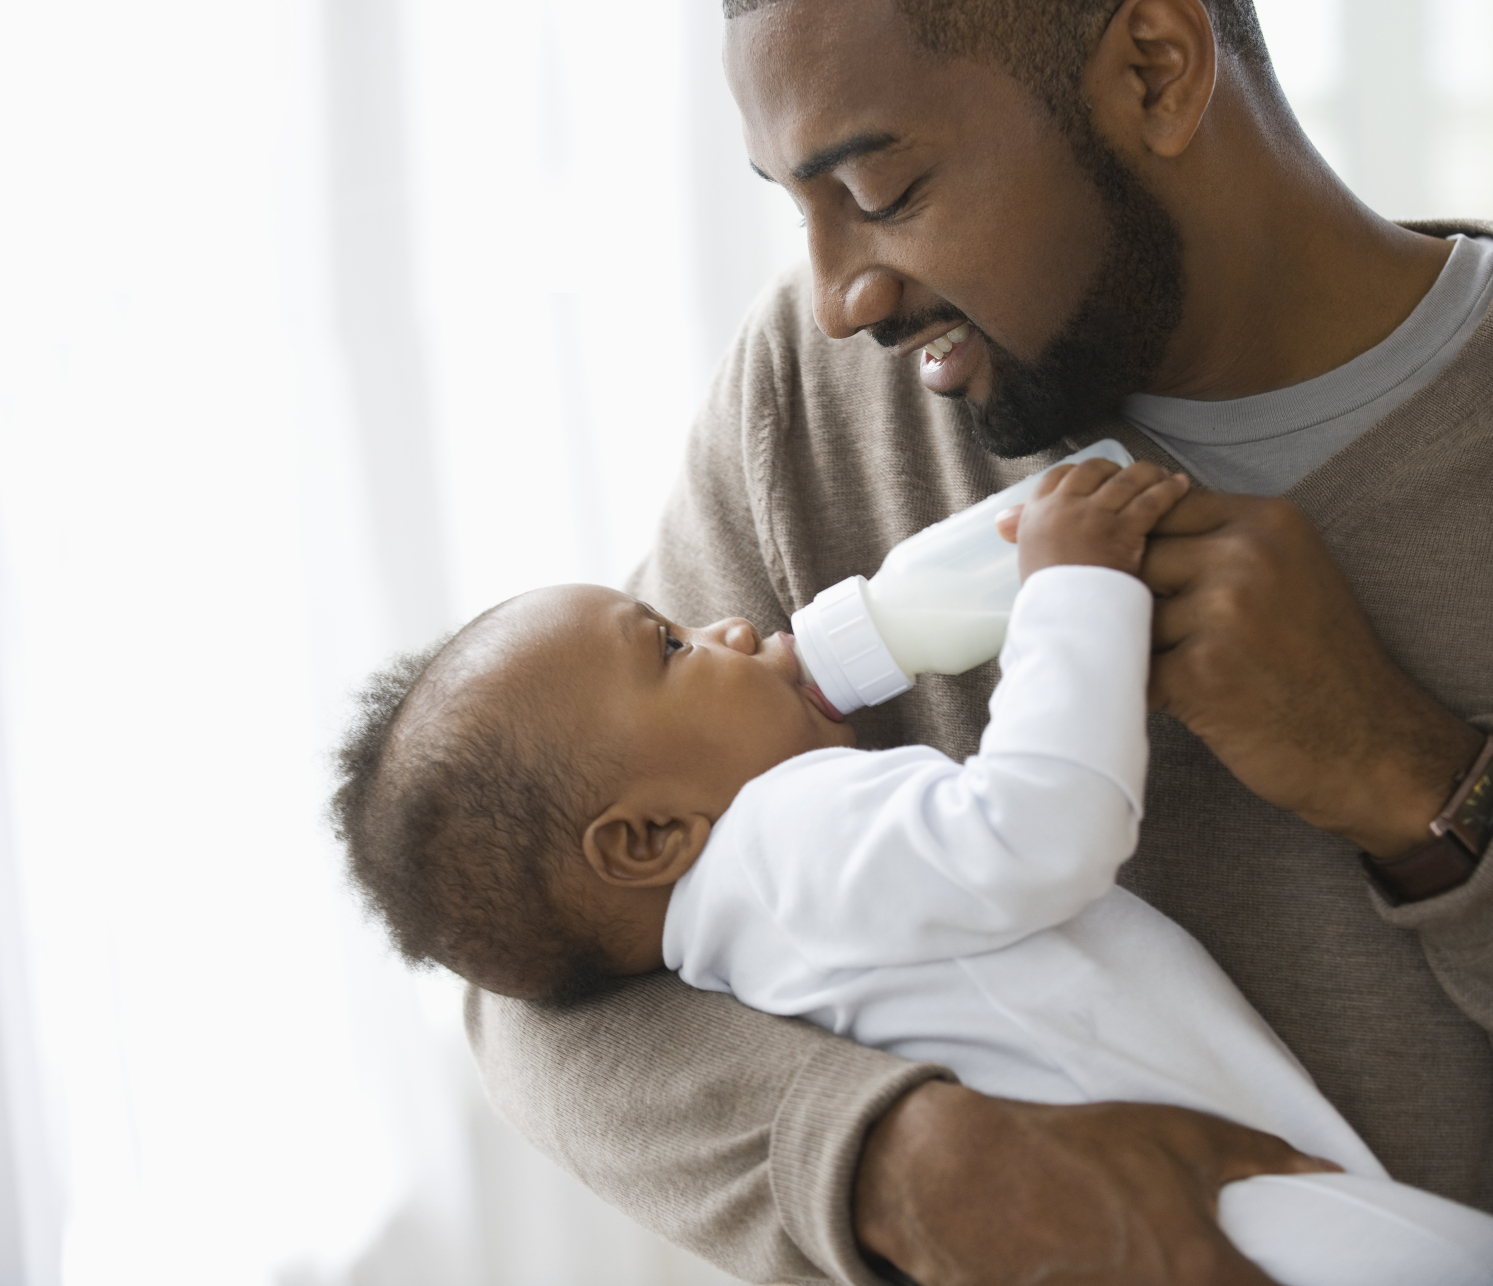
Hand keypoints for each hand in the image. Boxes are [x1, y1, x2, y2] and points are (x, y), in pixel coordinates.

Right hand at [854, 1082, 1333, 1284]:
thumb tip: (1331, 1172)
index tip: (1272, 1274)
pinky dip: (1117, 1282)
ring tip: (1141, 1255)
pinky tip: (1097, 1263)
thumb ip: (1262, 1158)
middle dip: (1222, 1280)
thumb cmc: (1080, 1153)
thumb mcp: (1178, 1136)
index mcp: (1204, 1273)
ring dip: (1159, 1278)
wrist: (974, 1181)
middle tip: (1187, 1258)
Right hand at [995, 460, 1189, 580]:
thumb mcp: (1027, 558)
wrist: (1065, 622)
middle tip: (1132, 478)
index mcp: (1037, 513)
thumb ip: (1022, 532)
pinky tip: (1181, 486)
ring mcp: (1094, 515)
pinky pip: (1151, 499)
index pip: (1059, 475)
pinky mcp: (1123, 529)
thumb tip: (1002, 519)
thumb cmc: (1047, 599)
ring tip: (1163, 477)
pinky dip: (1169, 490)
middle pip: (1094, 469)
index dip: (1081, 472)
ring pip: (1126, 479)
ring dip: (1148, 474)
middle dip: (1115, 469)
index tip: (1097, 479)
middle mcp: (1064, 507)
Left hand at [1143, 491, 1482, 857]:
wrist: (1371, 745)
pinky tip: (1183, 700)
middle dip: (1136, 597)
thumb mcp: (1290, 570)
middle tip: (1167, 635)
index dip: (1146, 546)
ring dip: (1143, 647)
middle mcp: (1247, 555)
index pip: (1165, 508)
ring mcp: (1223, 611)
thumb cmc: (1320, 661)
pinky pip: (1135, 667)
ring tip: (1186, 671)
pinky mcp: (1200, 670)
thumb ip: (1222, 542)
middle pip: (1139, 557)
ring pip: (1131, 614)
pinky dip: (1147, 688)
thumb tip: (1133, 529)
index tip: (1155, 580)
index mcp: (1268, 521)